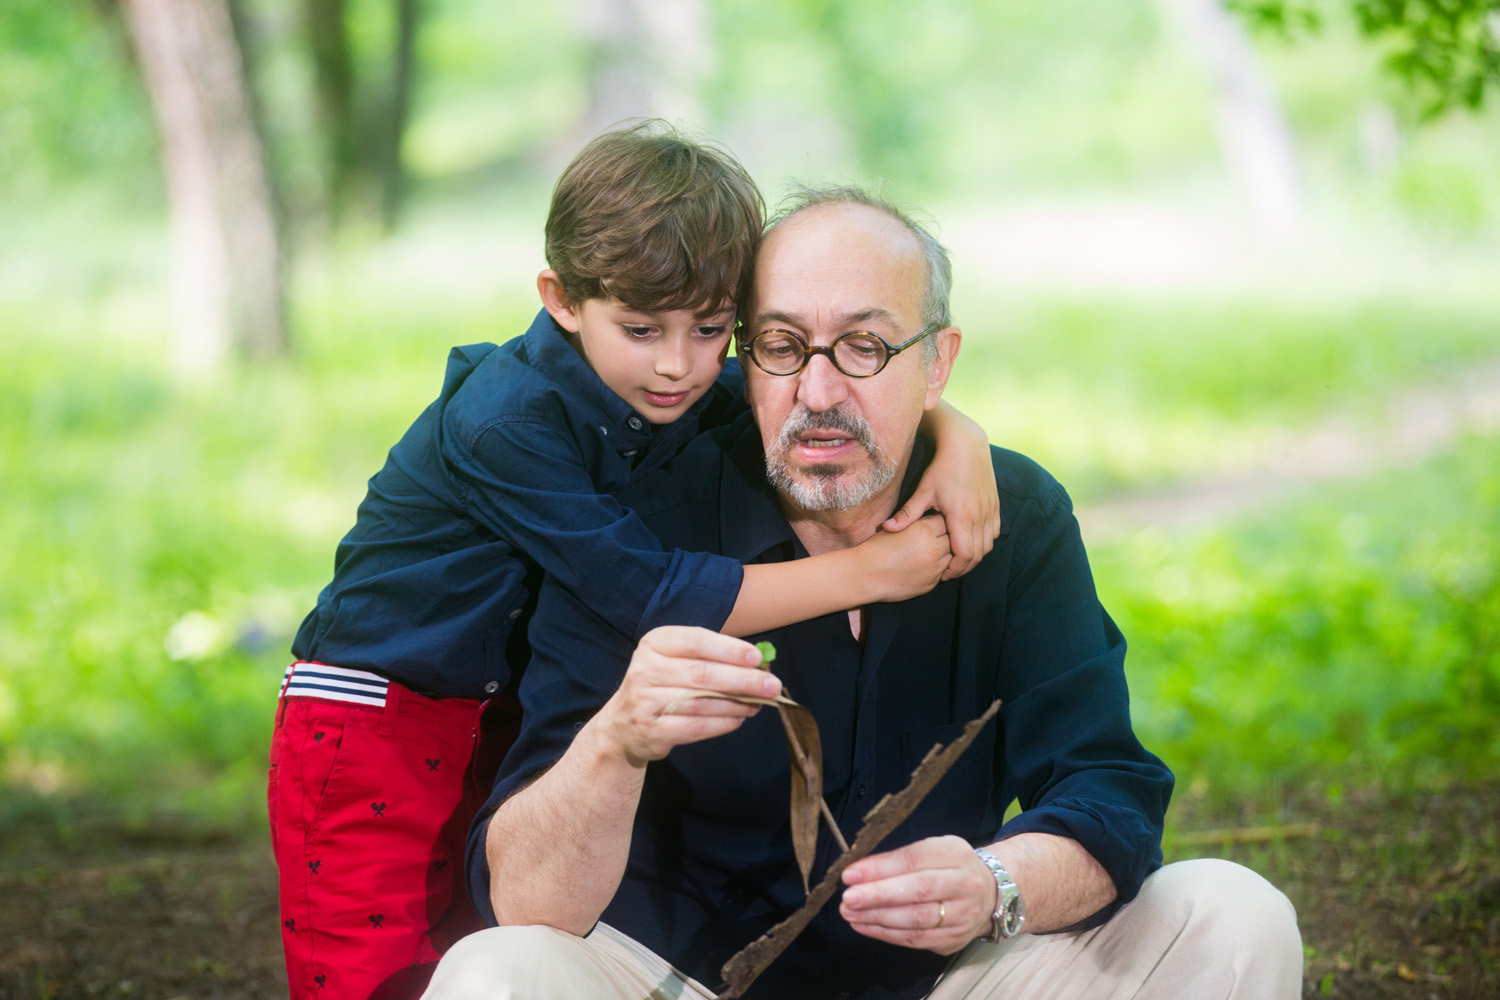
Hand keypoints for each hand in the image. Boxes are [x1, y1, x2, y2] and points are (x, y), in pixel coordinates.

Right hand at [589, 626, 779, 768]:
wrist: (622, 724)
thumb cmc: (661, 684)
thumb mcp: (674, 659)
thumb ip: (709, 656)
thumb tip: (757, 662)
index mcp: (654, 643)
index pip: (696, 640)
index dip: (729, 649)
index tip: (757, 657)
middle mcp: (645, 669)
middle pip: (702, 673)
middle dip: (743, 680)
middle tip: (772, 685)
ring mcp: (645, 701)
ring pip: (701, 702)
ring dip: (737, 704)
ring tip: (759, 704)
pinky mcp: (651, 730)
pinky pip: (695, 727)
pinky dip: (722, 723)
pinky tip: (739, 719)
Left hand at [838, 835, 996, 955]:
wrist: (989, 894)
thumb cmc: (949, 867)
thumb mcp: (932, 850)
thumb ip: (898, 859)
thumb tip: (858, 872)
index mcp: (955, 853)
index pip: (913, 860)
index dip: (880, 868)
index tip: (850, 874)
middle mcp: (964, 884)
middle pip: (917, 891)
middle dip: (877, 895)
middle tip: (848, 898)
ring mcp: (963, 915)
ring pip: (916, 919)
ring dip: (877, 917)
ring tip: (850, 913)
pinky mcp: (954, 939)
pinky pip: (916, 939)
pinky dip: (886, 934)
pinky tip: (865, 925)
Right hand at [854, 515, 951, 602]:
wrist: (864, 575)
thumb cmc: (875, 549)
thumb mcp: (896, 529)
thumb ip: (915, 524)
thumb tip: (929, 521)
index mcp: (924, 530)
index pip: (944, 522)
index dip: (939, 523)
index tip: (934, 524)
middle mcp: (933, 549)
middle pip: (952, 540)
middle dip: (945, 539)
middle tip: (935, 538)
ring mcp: (934, 568)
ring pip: (950, 558)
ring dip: (943, 555)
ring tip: (928, 553)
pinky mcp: (930, 584)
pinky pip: (941, 573)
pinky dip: (936, 569)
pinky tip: (922, 566)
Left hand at [889, 405, 998, 578]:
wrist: (966, 445)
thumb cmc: (942, 468)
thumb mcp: (923, 491)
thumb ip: (907, 514)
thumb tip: (886, 528)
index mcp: (961, 516)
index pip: (964, 555)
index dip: (955, 570)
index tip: (942, 574)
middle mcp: (979, 516)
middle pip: (978, 555)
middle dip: (964, 567)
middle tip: (948, 571)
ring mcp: (990, 511)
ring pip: (988, 546)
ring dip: (975, 555)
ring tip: (958, 558)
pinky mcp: (995, 505)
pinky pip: (994, 532)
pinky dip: (984, 542)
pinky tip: (970, 540)